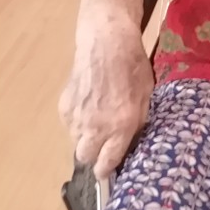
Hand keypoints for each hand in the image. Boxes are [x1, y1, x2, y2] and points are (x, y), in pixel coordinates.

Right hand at [59, 11, 153, 178]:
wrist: (107, 42)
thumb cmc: (133, 65)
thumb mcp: (146, 94)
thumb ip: (138, 122)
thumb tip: (131, 142)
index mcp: (120, 126)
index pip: (106, 165)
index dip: (108, 168)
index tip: (110, 165)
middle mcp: (95, 127)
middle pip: (86, 158)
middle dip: (94, 155)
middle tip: (103, 142)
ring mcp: (77, 117)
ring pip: (75, 142)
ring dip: (85, 137)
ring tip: (97, 118)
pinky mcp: (64, 106)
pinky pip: (69, 125)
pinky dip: (77, 121)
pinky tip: (88, 104)